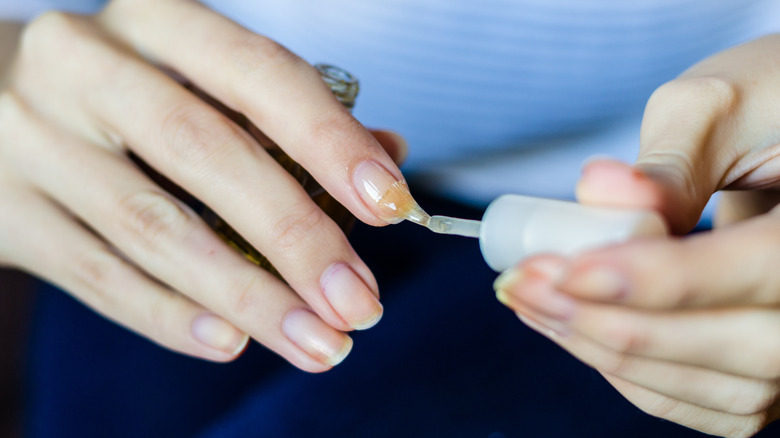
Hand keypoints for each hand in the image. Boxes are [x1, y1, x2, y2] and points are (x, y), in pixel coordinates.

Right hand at [0, 0, 407, 371]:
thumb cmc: (127, 92)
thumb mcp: (200, 80)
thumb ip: (288, 117)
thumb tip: (385, 159)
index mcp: (156, 22)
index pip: (259, 75)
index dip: (330, 142)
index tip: (389, 205)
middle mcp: (86, 67)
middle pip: (207, 155)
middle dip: (296, 237)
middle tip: (359, 301)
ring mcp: (34, 139)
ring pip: (154, 229)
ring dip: (248, 296)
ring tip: (316, 341)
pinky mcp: (7, 213)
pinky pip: (98, 276)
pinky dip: (171, 315)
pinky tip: (231, 341)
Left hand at [496, 34, 779, 436]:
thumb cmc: (760, 109)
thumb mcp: (720, 108)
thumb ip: (667, 159)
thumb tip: (599, 191)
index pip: (759, 268)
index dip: (659, 278)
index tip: (569, 269)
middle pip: (735, 346)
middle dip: (613, 322)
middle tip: (527, 283)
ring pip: (715, 386)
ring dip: (607, 350)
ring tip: (531, 301)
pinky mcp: (766, 370)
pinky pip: (703, 399)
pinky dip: (630, 372)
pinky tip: (572, 326)